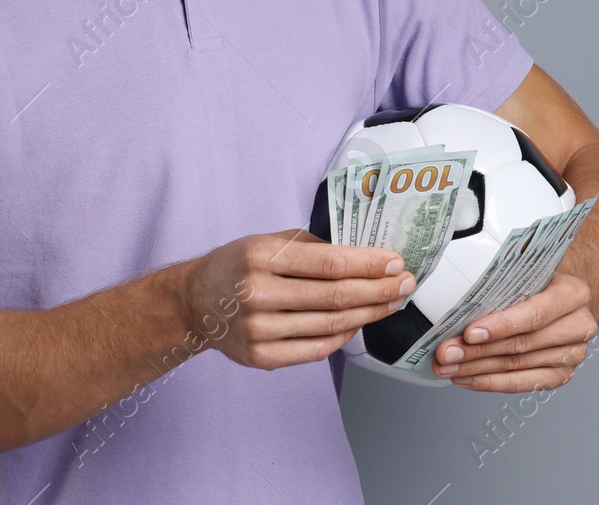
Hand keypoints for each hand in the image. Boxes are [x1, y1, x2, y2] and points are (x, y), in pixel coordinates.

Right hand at [186, 229, 415, 370]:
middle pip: (335, 296)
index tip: (395, 262)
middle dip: (379, 290)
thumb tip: (364, 256)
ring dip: (369, 314)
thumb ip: (311, 247)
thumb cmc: (236, 265)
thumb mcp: (267, 240)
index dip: (368, 264)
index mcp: (261, 256)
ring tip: (391, 302)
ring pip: (330, 325)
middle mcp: (258, 293)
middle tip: (404, 284)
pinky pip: (316, 349)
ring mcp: (258, 330)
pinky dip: (343, 336)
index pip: (329, 263)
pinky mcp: (261, 357)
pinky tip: (359, 322)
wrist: (194, 302)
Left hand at [429, 272, 595, 391]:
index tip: (470, 333)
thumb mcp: (526, 270)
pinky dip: (488, 382)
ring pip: (516, 366)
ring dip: (476, 368)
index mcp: (573, 294)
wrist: (561, 299)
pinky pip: (520, 384)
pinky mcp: (560, 375)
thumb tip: (457, 290)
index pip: (535, 314)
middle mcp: (578, 326)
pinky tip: (465, 378)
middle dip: (477, 351)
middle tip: (446, 353)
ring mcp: (572, 354)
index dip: (501, 326)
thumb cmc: (538, 282)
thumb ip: (503, 279)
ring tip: (447, 366)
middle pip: (521, 344)